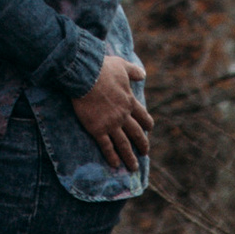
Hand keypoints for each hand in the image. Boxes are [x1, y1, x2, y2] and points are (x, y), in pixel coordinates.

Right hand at [71, 51, 151, 169]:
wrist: (86, 76)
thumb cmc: (103, 68)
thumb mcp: (122, 66)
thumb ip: (134, 71)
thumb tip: (143, 74)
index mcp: (129, 101)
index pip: (143, 117)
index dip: (147, 124)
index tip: (149, 130)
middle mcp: (123, 116)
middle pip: (136, 134)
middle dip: (142, 144)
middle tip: (145, 153)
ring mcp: (111, 124)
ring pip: (124, 144)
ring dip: (130, 157)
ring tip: (133, 167)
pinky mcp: (97, 129)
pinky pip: (107, 146)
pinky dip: (112, 156)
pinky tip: (115, 165)